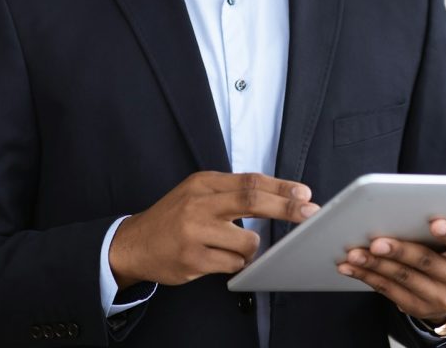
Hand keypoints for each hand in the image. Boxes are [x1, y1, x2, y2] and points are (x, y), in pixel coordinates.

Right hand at [109, 171, 317, 287]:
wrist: (135, 243)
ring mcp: (194, 232)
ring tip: (233, 247)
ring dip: (251, 249)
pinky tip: (218, 258)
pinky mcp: (192, 260)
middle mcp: (199, 203)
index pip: (250, 181)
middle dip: (286, 207)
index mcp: (204, 183)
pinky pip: (232, 265)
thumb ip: (230, 192)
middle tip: (310, 212)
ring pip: (247, 242)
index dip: (281, 187)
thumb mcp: (197, 193)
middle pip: (252, 200)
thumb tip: (276, 196)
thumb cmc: (175, 217)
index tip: (304, 193)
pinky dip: (234, 263)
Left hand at [337, 219, 445, 324]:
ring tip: (354, 253)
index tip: (435, 223)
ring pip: (402, 277)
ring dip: (374, 264)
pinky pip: (388, 291)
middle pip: (425, 261)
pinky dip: (367, 276)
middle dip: (398, 250)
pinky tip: (350, 267)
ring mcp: (440, 298)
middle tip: (375, 242)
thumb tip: (397, 209)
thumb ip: (437, 228)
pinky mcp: (418, 308)